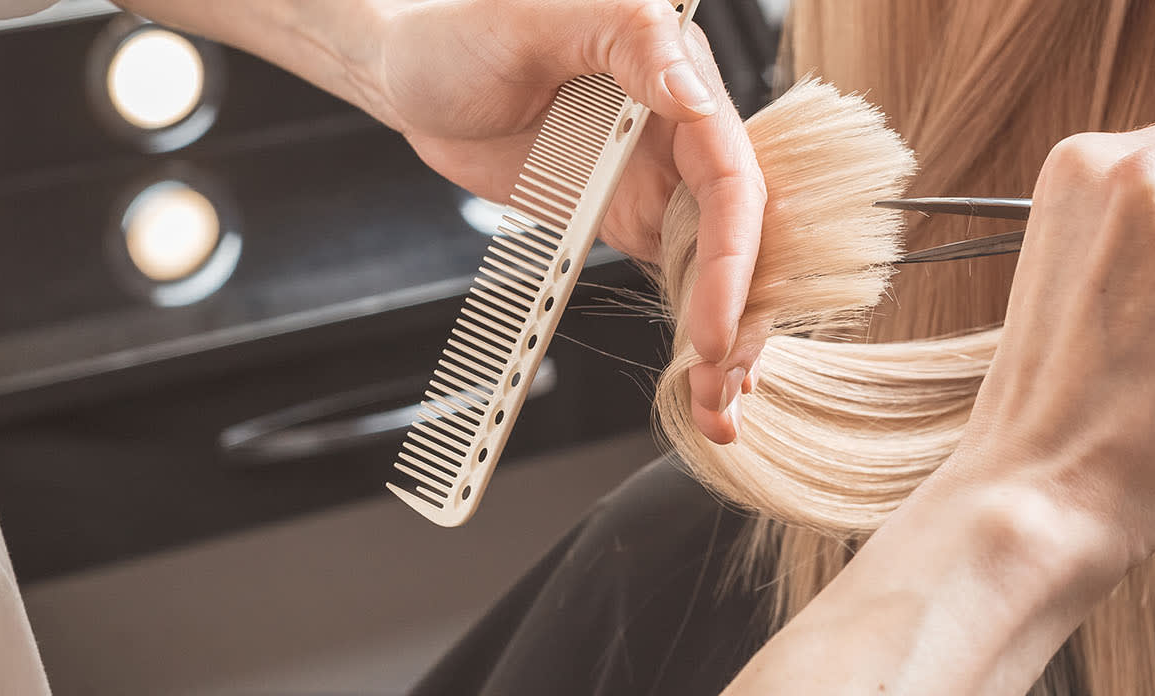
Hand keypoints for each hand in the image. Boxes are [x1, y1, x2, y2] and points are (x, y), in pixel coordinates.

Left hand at [366, 0, 765, 426]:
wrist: (410, 73)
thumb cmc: (461, 31)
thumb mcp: (536, 23)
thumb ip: (629, 42)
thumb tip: (693, 96)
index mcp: (677, 76)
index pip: (730, 175)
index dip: (734, 255)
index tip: (714, 325)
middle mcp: (683, 131)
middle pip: (742, 232)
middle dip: (745, 312)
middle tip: (727, 385)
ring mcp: (660, 180)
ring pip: (720, 265)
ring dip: (727, 336)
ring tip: (720, 406)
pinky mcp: (630, 218)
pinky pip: (676, 277)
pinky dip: (692, 329)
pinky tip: (700, 381)